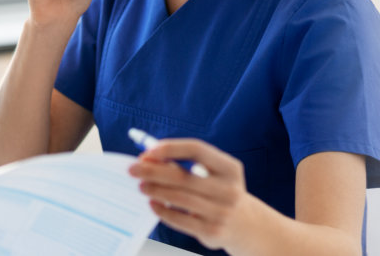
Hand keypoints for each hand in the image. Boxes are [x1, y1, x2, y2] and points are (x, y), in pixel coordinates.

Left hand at [130, 138, 276, 251]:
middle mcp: (228, 189)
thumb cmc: (221, 192)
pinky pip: (180, 219)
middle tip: (134, 168)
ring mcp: (221, 211)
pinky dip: (163, 211)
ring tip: (142, 185)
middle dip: (154, 171)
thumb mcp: (215, 174)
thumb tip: (150, 158)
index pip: (197, 150)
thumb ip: (187, 165)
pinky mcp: (212, 230)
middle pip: (183, 176)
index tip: (148, 151)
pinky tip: (153, 204)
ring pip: (179, 198)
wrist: (245, 225)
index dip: (171, 148)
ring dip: (156, 190)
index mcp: (230, 168)